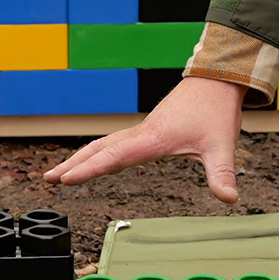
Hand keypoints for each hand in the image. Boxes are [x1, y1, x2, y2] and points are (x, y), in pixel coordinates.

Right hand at [43, 76, 244, 202]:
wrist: (217, 80)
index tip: (65, 179)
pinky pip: (115, 142)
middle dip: (72, 165)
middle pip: (99, 149)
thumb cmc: (216, 109)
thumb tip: (230, 199)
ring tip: (61, 173)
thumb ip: (222, 174)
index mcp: (153, 138)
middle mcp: (142, 133)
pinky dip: (97, 152)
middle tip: (48, 179)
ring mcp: (142, 130)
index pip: (114, 157)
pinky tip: (95, 160)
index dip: (88, 170)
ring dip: (81, 158)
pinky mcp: (148, 129)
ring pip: (104, 144)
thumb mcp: (222, 145)